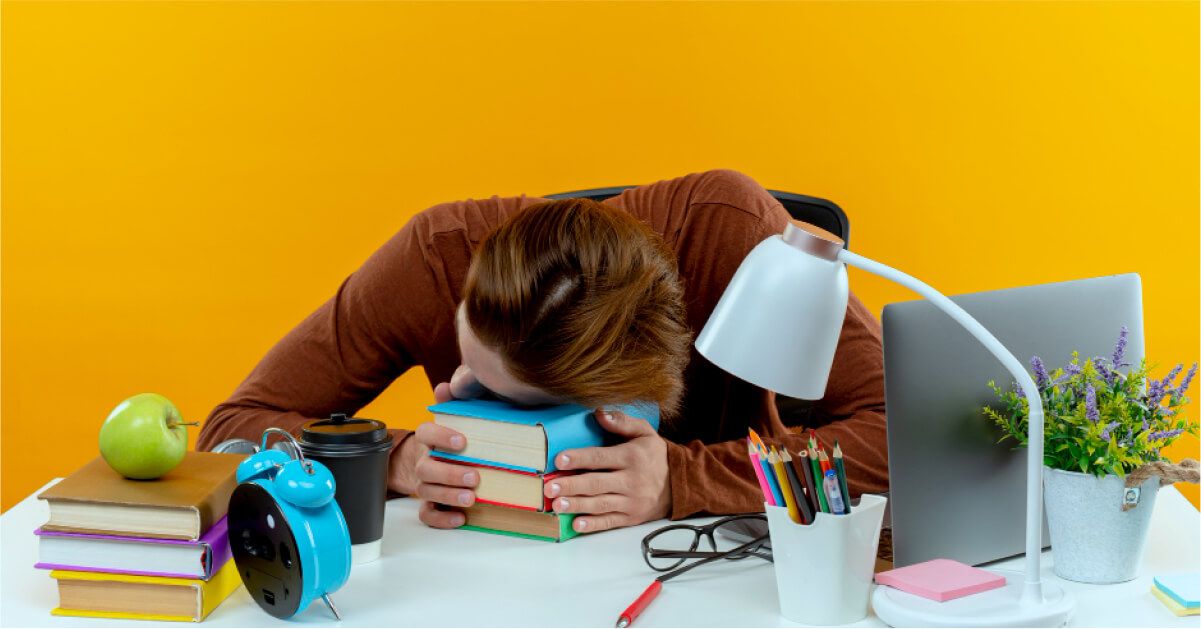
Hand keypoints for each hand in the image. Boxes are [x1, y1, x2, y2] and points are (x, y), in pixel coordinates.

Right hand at [412, 365, 483, 528]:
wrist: (430, 460)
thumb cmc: (451, 439)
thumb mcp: (455, 418)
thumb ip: (453, 402)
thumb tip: (447, 386)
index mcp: (428, 438)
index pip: (426, 433)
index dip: (442, 436)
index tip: (463, 441)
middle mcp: (423, 460)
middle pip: (427, 468)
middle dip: (450, 473)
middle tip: (475, 476)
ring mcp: (424, 483)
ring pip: (427, 491)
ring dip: (448, 495)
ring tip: (471, 498)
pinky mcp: (429, 503)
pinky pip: (427, 514)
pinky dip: (441, 519)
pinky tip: (460, 518)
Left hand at [545, 409, 670, 532]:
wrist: (680, 483)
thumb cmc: (656, 455)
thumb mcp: (645, 432)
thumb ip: (622, 422)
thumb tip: (599, 413)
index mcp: (631, 457)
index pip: (601, 458)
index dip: (579, 458)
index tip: (560, 460)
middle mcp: (631, 481)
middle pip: (597, 484)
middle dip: (572, 486)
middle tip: (550, 487)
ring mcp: (631, 501)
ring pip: (600, 504)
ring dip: (577, 505)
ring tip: (557, 505)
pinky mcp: (631, 517)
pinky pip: (610, 522)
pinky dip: (593, 525)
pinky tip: (577, 524)